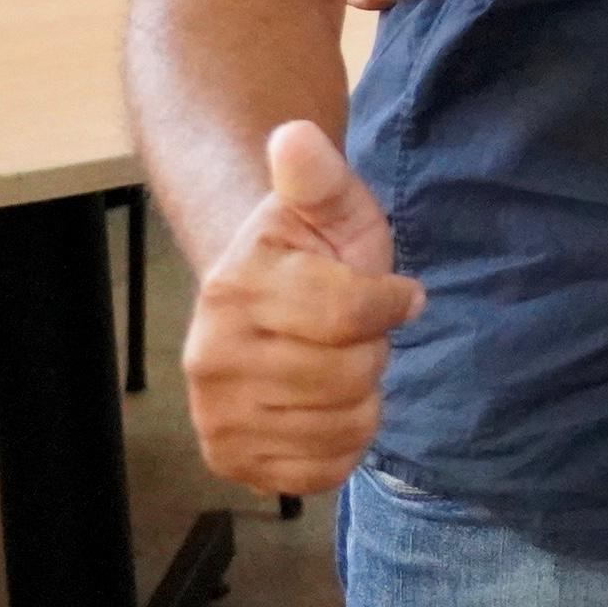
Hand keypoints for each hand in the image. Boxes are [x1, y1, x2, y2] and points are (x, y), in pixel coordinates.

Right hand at [179, 121, 423, 497]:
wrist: (264, 299)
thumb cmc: (313, 249)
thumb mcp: (328, 203)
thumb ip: (318, 175)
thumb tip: (295, 135)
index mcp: (236, 286)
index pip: (351, 314)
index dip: (392, 302)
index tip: (395, 290)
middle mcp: (212, 356)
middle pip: (350, 375)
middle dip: (372, 349)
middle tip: (352, 331)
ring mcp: (216, 414)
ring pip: (342, 425)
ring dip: (363, 396)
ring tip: (337, 363)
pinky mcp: (230, 458)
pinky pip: (320, 472)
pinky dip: (343, 443)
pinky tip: (327, 406)